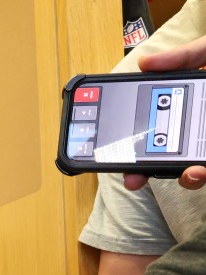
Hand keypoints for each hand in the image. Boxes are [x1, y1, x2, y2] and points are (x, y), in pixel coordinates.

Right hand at [124, 35, 205, 190]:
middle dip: (146, 172)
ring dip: (189, 179)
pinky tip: (202, 169)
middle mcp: (203, 128)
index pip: (157, 128)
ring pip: (197, 171)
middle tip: (132, 179)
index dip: (133, 144)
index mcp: (194, 104)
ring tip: (189, 173)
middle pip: (168, 157)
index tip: (117, 155)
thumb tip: (145, 63)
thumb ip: (184, 56)